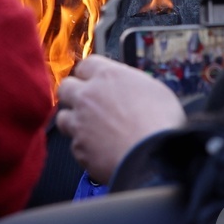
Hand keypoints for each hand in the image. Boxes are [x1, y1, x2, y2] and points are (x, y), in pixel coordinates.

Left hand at [56, 55, 185, 183]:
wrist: (153, 158)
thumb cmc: (161, 125)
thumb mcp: (155, 90)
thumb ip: (132, 84)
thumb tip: (129, 87)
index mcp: (108, 76)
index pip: (86, 65)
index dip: (90, 75)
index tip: (94, 82)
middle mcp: (88, 95)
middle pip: (66, 87)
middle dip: (74, 95)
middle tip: (88, 105)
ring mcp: (79, 121)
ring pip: (63, 117)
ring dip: (74, 122)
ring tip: (92, 131)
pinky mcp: (78, 147)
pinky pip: (75, 145)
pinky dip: (85, 148)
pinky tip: (101, 151)